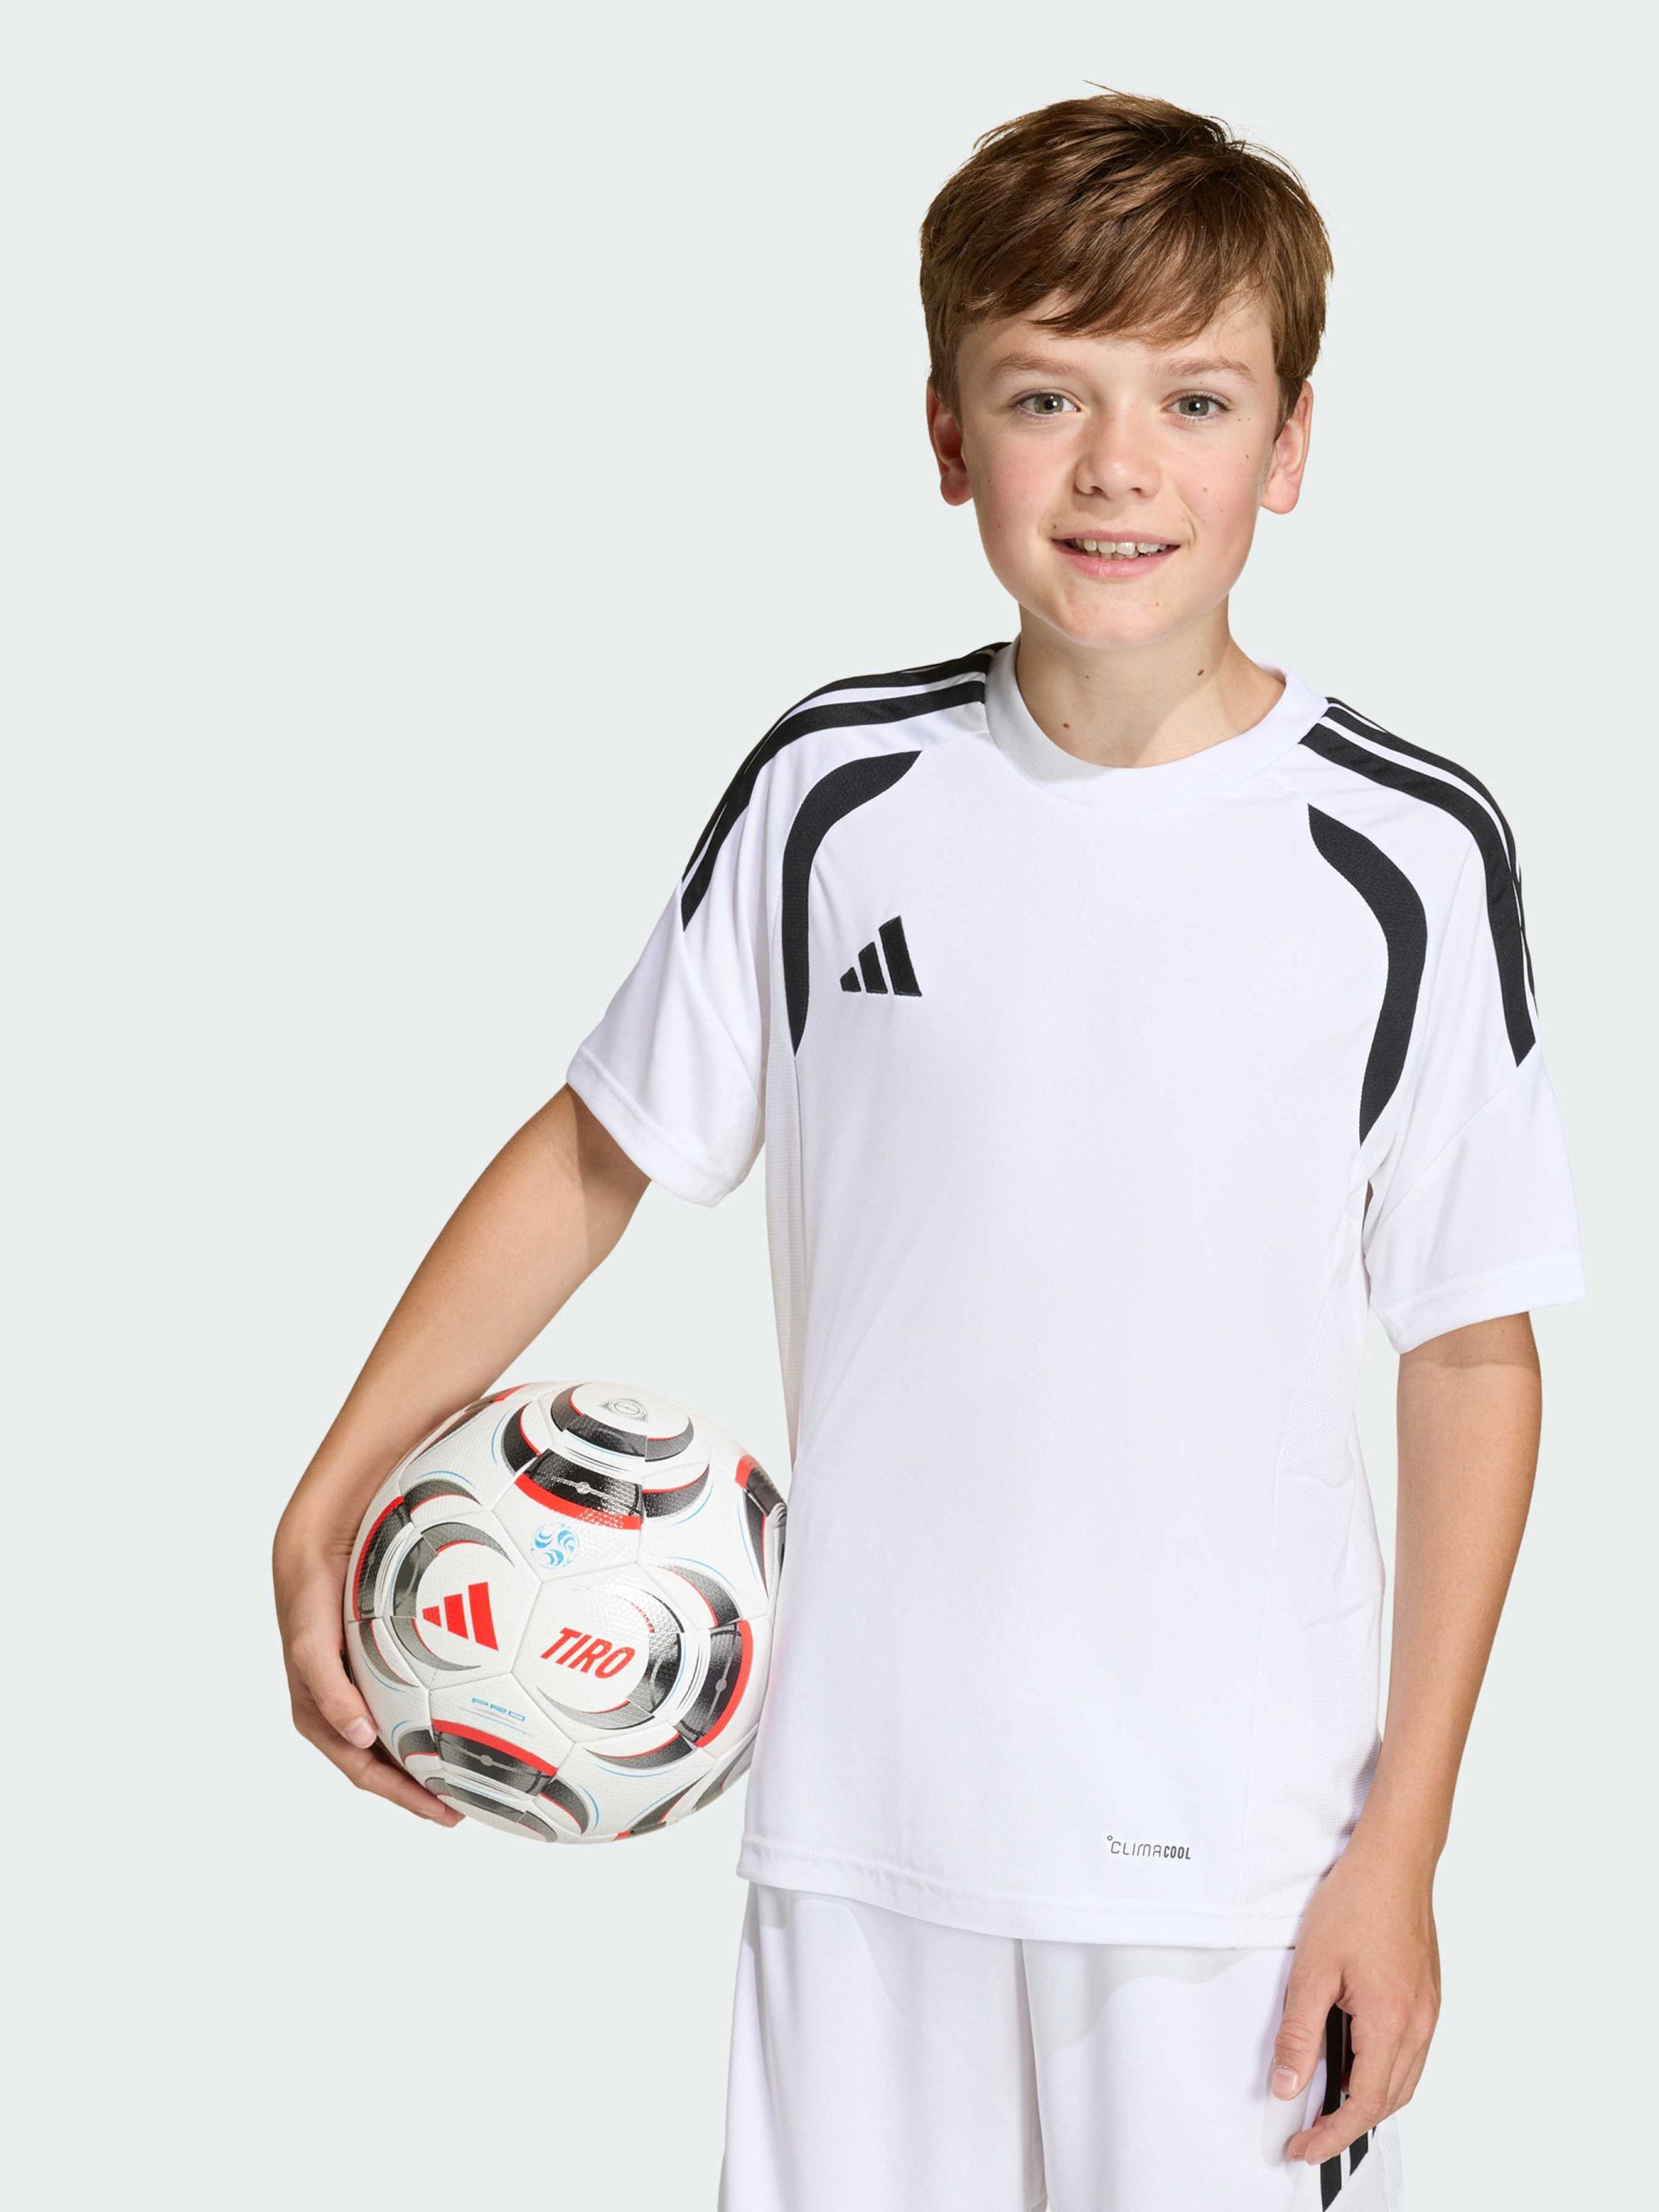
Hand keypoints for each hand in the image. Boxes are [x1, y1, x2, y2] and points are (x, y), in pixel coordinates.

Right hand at [274, 1509, 461, 1826]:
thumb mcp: (310, 1649)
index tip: (446, 1812)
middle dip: (428, 1787)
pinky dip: (444, 1708)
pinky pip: (420, 1693)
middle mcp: (350, 1707)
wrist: (317, 1548)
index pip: (368, 1772)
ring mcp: (369, 1685)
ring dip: (438, 1753)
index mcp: (326, 1718)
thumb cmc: (307, 1603)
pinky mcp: (388, 1661)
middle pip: (392, 1761)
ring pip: (409, 1731)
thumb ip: (330, 1692)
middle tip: (473, 1800)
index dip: (405, 1797)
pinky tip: (477, 1707)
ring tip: (480, 1766)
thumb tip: (359, 1739)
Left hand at [1272, 1834, 1440, 2164]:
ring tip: (1326, 2104)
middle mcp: (1418, 2024)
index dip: (1331, 2134)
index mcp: (1391, 2023)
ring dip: (1368, 2099)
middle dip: (1348, 2124)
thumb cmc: (1357, 1902)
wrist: (1395, 1859)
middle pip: (1388, 2100)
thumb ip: (1298, 2033)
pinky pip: (1409, 2053)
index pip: (1362, 2103)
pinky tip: (1354, 2060)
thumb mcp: (1312, 1969)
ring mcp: (1428, 2011)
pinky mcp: (1427, 1996)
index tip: (1302, 2149)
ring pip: (1403, 2080)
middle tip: (1308, 2134)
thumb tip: (1287, 2085)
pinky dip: (1383, 2071)